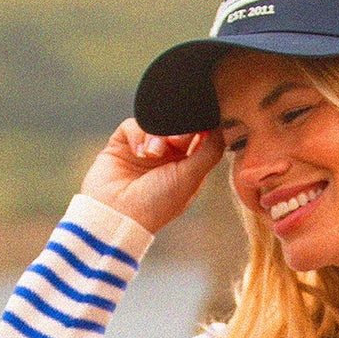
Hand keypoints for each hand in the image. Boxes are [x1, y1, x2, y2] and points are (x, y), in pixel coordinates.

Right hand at [81, 120, 222, 234]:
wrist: (117, 214)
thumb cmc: (157, 203)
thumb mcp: (191, 178)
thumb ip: (210, 151)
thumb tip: (222, 127)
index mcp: (187, 166)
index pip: (200, 136)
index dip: (201, 128)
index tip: (200, 129)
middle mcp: (167, 156)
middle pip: (178, 126)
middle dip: (178, 131)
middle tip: (175, 143)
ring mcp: (144, 149)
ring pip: (156, 123)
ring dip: (156, 134)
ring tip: (151, 154)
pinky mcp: (122, 144)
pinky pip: (133, 125)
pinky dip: (137, 135)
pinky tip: (138, 153)